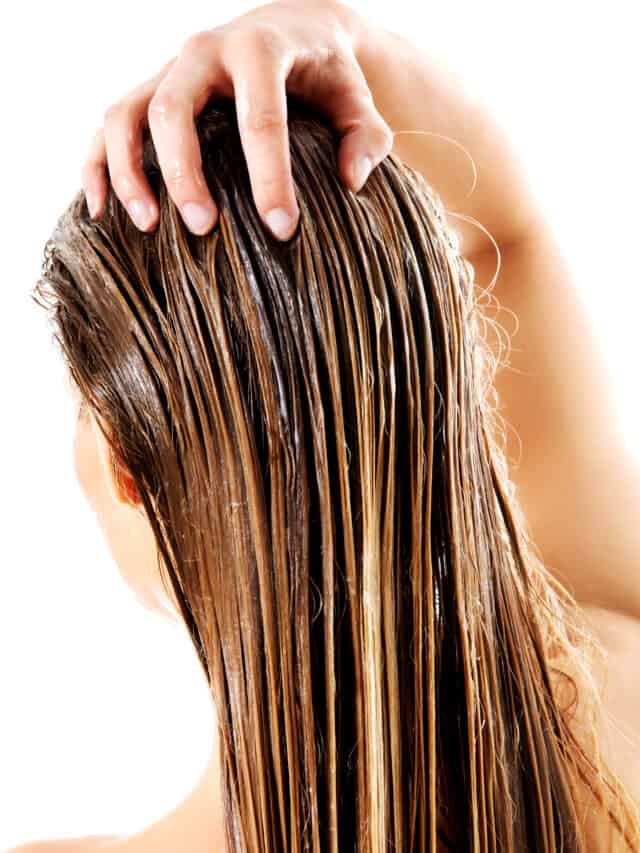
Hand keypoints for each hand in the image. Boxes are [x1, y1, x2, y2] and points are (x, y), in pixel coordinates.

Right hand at [81, 0, 393, 239]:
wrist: (293, 27)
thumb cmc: (327, 73)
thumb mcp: (357, 100)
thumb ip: (367, 137)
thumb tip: (351, 182)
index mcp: (259, 49)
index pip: (260, 118)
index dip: (269, 177)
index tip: (282, 229)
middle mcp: (203, 51)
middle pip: (173, 109)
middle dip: (184, 173)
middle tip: (204, 228)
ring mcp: (169, 69)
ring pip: (126, 113)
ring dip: (127, 171)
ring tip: (147, 226)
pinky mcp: (149, 90)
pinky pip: (107, 125)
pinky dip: (97, 166)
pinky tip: (102, 212)